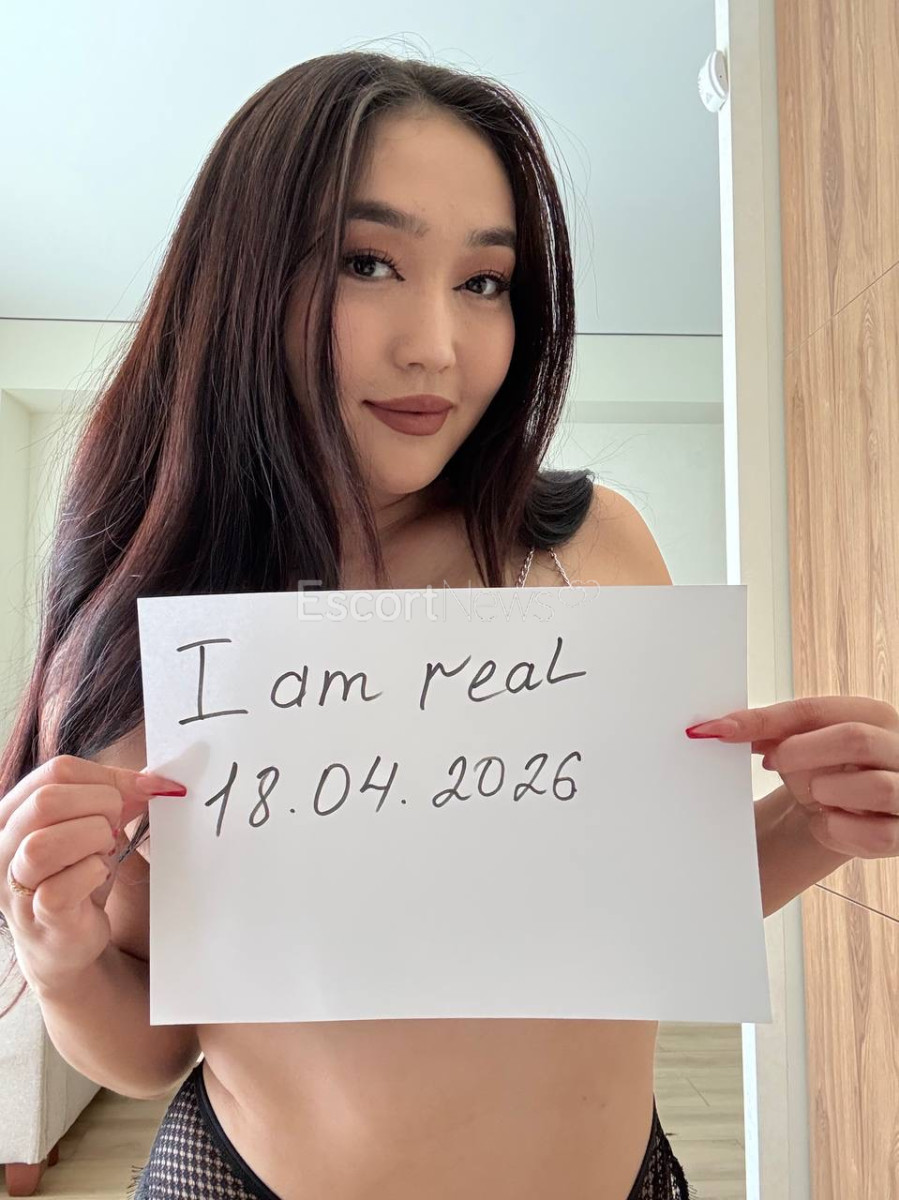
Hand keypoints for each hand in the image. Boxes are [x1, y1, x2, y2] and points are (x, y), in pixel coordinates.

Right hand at [0, 755, 184, 997]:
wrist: (64, 940)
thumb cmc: (75, 875)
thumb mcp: (92, 824)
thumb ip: (115, 796)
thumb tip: (154, 783)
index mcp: (15, 811)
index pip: (58, 771)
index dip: (108, 777)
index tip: (144, 790)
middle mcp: (3, 845)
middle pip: (47, 800)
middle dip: (100, 806)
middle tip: (115, 827)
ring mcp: (14, 884)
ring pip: (43, 845)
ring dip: (92, 840)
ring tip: (103, 850)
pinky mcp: (37, 918)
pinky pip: (60, 889)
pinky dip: (92, 875)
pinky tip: (98, 875)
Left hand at [685, 697, 898, 859]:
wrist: (848, 816)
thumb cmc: (825, 770)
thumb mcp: (797, 744)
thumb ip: (767, 731)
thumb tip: (717, 728)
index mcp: (874, 715)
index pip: (816, 710)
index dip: (764, 721)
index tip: (720, 730)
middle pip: (854, 739)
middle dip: (802, 754)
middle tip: (775, 764)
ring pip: (875, 787)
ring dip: (828, 793)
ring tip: (816, 796)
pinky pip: (878, 834)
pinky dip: (841, 831)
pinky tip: (827, 824)